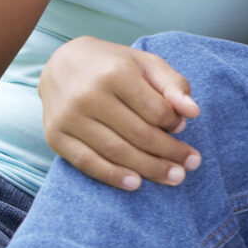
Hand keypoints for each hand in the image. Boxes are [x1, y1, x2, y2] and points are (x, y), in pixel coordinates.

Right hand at [39, 36, 200, 189]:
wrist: (62, 65)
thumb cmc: (114, 66)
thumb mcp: (147, 64)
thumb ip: (174, 85)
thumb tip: (193, 113)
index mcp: (116, 74)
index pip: (156, 110)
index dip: (174, 123)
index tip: (183, 129)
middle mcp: (89, 96)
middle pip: (139, 134)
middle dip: (170, 153)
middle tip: (192, 165)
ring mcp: (69, 118)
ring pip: (116, 151)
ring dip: (148, 169)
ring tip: (174, 178)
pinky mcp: (55, 136)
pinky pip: (87, 162)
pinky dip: (112, 176)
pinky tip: (135, 184)